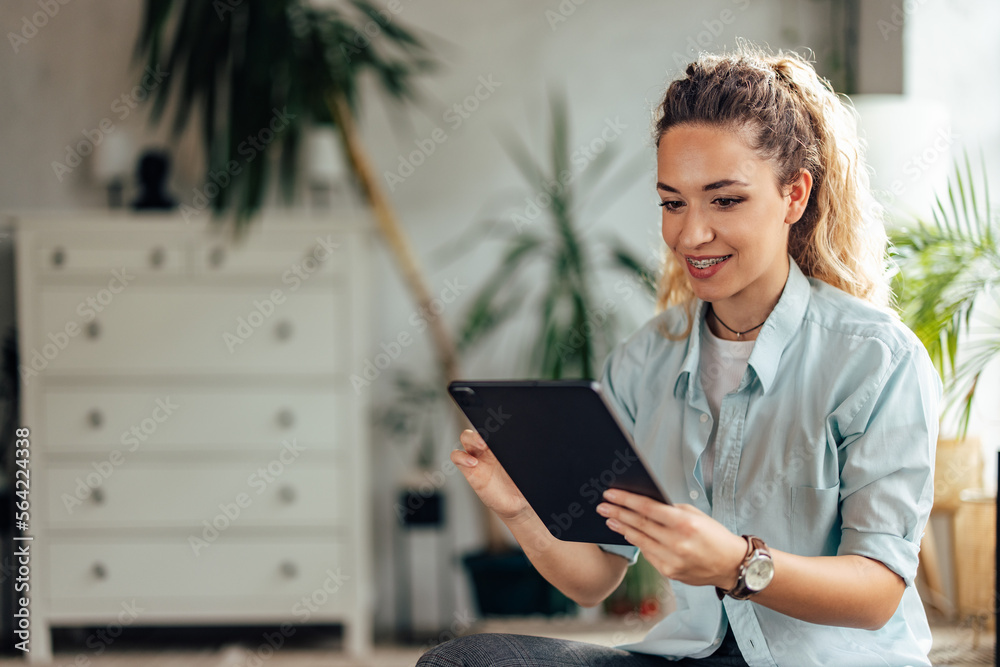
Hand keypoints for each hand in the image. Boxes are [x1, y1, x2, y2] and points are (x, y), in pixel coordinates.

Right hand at [452, 429, 531, 522]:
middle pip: (481, 426)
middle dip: (482, 429)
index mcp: (502, 444)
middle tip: (488, 440)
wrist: (517, 504)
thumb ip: (519, 453)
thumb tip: (525, 440)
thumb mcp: (523, 466)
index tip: (498, 428)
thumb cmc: (522, 483)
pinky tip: (473, 464)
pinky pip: (457, 457)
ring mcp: (478, 457)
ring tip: (481, 449)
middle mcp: (489, 448)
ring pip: (466, 438)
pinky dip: (462, 457)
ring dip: (471, 439)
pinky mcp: (469, 471)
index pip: (494, 426)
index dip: (493, 422)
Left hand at [597, 489, 746, 589]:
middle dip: (618, 513)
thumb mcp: (696, 515)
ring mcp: (672, 560)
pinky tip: (627, 533)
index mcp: (685, 523)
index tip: (610, 493)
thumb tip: (643, 504)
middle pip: (639, 525)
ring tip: (609, 518)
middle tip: (602, 506)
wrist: (731, 565)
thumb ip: (670, 510)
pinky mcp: (669, 572)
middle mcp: (677, 543)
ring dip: (622, 528)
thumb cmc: (714, 535)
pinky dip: (637, 542)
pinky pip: (648, 554)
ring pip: (640, 541)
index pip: (648, 508)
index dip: (626, 500)